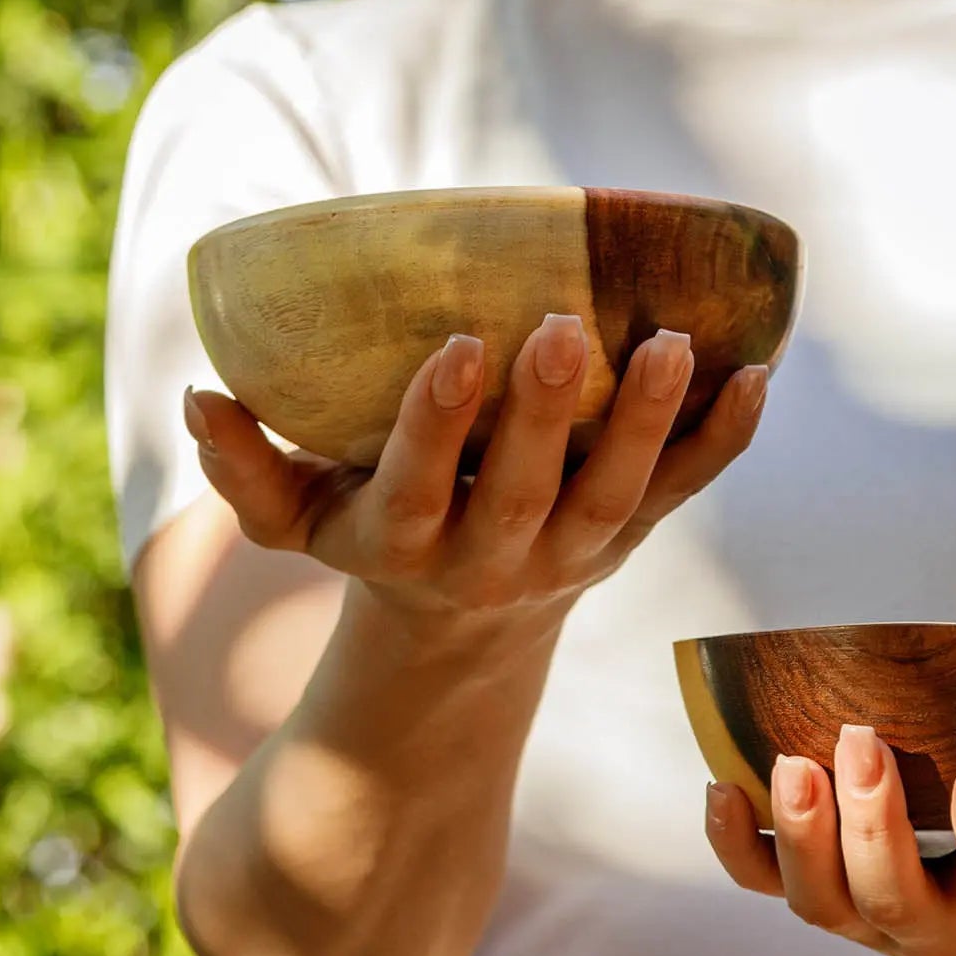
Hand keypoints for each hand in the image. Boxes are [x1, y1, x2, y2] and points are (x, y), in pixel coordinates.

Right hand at [180, 311, 766, 625]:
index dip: (435, 424)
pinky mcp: (632, 534)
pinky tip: (757, 374)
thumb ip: (244, 465)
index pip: (417, 489)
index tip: (453, 348)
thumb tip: (198, 394)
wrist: (458, 629)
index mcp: (405, 545)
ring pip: (618, 494)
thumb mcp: (294, 520)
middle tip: (563, 327)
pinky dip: (723, 439)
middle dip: (546, 412)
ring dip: (648, 420)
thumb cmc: (367, 533)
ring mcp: (574, 552)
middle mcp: (494, 558)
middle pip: (526, 491)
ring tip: (675, 342)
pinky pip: (684, 490)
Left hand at [703, 726, 955, 955]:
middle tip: (862, 740)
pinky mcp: (823, 898)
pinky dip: (734, 845)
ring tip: (788, 762)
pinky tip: (718, 784)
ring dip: (797, 836)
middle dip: (872, 825)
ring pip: (819, 902)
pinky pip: (763, 884)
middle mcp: (933, 928)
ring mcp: (869, 918)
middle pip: (891, 898)